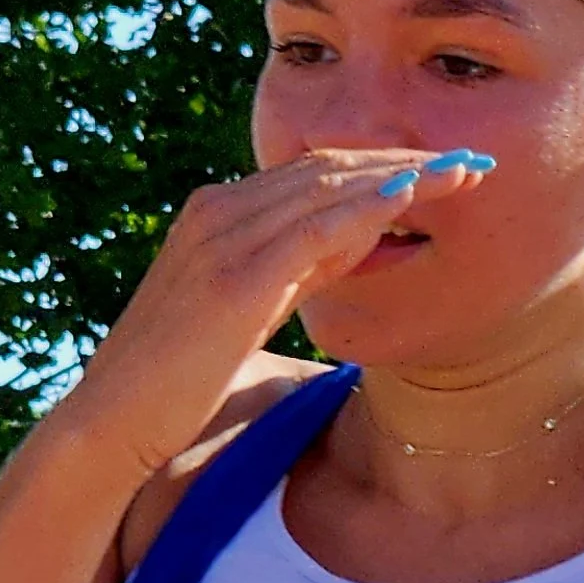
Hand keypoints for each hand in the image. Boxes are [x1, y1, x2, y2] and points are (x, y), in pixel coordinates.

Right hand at [63, 148, 491, 485]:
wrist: (113, 421)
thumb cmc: (179, 382)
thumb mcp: (252, 311)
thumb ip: (299, 276)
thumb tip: (361, 254)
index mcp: (219, 214)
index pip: (313, 173)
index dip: (381, 167)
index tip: (441, 170)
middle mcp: (219, 211)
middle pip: (327, 167)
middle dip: (402, 161)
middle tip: (470, 161)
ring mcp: (222, 238)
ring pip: (326, 188)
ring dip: (399, 177)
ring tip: (461, 172)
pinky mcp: (233, 279)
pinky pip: (311, 229)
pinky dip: (363, 210)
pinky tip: (408, 200)